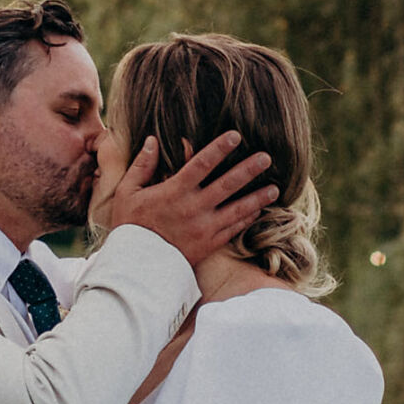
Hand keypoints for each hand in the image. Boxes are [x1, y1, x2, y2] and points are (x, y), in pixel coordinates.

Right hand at [105, 130, 277, 266]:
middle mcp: (194, 207)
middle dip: (249, 169)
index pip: (202, 163)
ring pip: (237, 209)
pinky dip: (246, 219)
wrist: (136, 268)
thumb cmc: (130, 226)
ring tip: (275, 188)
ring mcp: (204, 227)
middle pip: (227, 184)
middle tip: (266, 157)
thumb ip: (142, 165)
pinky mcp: (208, 245)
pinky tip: (258, 211)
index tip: (236, 136)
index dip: (220, 148)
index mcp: (175, 191)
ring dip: (257, 197)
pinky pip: (233, 229)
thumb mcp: (128, 192)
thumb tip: (153, 139)